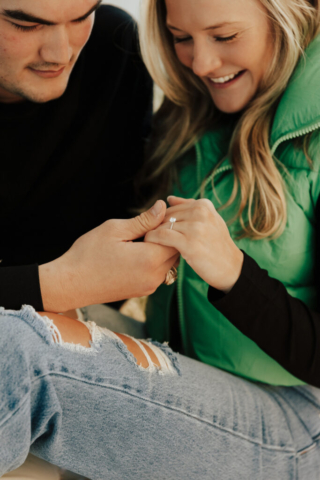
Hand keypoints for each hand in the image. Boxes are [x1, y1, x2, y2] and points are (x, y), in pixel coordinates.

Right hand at [39, 200, 178, 311]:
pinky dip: (154, 261)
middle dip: (168, 237)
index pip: (176, 238)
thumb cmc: (88, 254)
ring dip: (161, 249)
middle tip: (151, 223)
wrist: (70, 284)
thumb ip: (144, 220)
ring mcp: (149, 287)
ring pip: (168, 263)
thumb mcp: (115, 230)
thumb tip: (162, 207)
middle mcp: (154, 276)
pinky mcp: (142, 291)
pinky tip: (137, 251)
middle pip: (175, 252)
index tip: (157, 215)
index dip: (170, 225)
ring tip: (142, 237)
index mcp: (149, 259)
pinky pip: (158, 273)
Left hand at [145, 196, 243, 292]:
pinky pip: (162, 236)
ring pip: (162, 225)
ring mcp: (195, 228)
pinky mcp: (190, 243)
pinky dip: (152, 239)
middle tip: (145, 235)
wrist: (231, 268)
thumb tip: (169, 199)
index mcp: (203, 205)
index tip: (153, 229)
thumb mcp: (208, 221)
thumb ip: (188, 207)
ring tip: (145, 240)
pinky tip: (149, 244)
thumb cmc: (216, 245)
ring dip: (151, 233)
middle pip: (165, 216)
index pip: (171, 208)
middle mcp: (200, 213)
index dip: (160, 220)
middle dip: (154, 226)